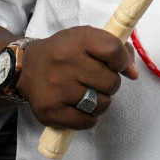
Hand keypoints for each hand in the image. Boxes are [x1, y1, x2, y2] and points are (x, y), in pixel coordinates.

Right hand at [16, 26, 137, 130]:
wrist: (27, 67)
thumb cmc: (64, 51)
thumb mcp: (86, 38)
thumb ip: (114, 48)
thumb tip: (133, 73)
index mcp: (78, 40)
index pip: (113, 50)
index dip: (122, 60)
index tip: (119, 65)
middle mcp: (66, 63)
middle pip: (110, 81)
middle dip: (111, 83)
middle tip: (100, 81)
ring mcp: (57, 88)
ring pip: (101, 104)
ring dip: (101, 102)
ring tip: (91, 94)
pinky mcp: (50, 111)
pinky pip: (86, 122)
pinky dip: (90, 118)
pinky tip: (82, 107)